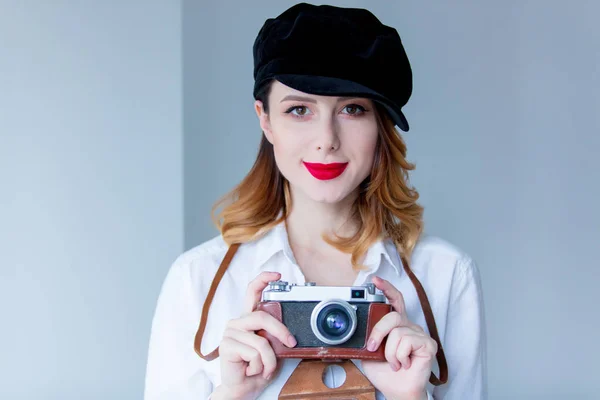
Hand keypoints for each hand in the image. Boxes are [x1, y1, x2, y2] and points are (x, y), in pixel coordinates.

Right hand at [212, 271, 297, 399]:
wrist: (245, 389)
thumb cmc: (259, 368)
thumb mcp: (273, 348)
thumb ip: (276, 335)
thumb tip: (291, 330)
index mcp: (249, 318)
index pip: (252, 291)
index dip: (264, 279)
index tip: (277, 274)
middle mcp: (238, 322)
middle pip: (263, 316)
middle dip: (281, 331)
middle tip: (291, 343)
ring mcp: (230, 332)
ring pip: (261, 341)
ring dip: (269, 360)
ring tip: (263, 367)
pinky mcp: (226, 345)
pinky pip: (254, 352)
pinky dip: (260, 366)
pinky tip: (251, 369)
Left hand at [361, 276, 436, 399]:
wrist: (396, 390)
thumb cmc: (385, 372)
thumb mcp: (369, 351)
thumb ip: (366, 336)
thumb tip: (352, 329)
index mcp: (396, 324)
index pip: (394, 300)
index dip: (386, 288)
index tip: (375, 280)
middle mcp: (408, 326)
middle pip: (392, 315)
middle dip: (378, 331)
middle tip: (373, 347)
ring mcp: (419, 334)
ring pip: (397, 332)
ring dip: (390, 352)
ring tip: (394, 362)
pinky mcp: (428, 344)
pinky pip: (406, 342)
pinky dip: (400, 356)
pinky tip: (404, 363)